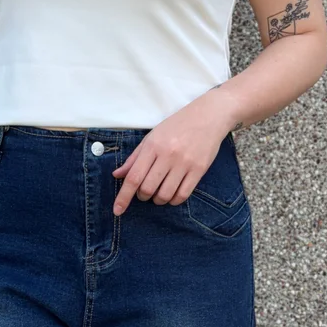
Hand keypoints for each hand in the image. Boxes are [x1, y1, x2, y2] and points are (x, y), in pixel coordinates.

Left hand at [111, 90, 238, 214]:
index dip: (123, 197)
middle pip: (148, 189)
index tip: (117, 210)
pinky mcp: (199, 169)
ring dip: (158, 200)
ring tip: (159, 193)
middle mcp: (168, 155)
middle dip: (143, 196)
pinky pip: (182, 195)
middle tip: (145, 192)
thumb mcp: (152, 137)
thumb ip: (134, 158)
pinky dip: (174, 200)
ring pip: (165, 195)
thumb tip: (117, 175)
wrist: (208, 116)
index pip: (133, 177)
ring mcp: (184, 163)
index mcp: (153, 146)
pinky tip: (172, 195)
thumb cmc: (177, 126)